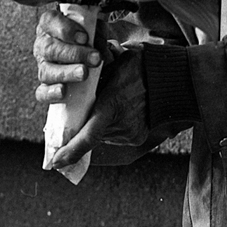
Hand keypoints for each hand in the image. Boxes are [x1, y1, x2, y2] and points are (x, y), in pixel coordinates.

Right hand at [33, 7, 101, 103]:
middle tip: (94, 58)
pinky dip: (51, 93)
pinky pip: (41, 92)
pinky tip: (63, 91)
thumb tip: (97, 42)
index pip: (49, 21)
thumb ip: (96, 32)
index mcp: (51, 26)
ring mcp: (43, 67)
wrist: (92, 60)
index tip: (84, 37)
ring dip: (66, 72)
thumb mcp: (95, 30)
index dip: (65, 29)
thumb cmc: (90, 41)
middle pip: (49, 48)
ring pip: (46, 70)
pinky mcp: (44, 87)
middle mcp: (43, 45)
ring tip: (84, 73)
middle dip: (73, 53)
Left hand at [46, 49, 149, 169]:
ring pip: (103, 135)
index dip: (71, 151)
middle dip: (83, 126)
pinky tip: (119, 110)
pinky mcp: (138, 136)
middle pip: (92, 134)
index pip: (88, 137)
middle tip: (82, 111)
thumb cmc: (139, 65)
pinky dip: (112, 126)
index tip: (55, 162)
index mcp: (112, 105)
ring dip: (99, 125)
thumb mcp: (112, 64)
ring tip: (109, 104)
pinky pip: (115, 135)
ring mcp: (131, 133)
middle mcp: (122, 124)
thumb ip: (93, 78)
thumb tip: (73, 84)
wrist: (171, 77)